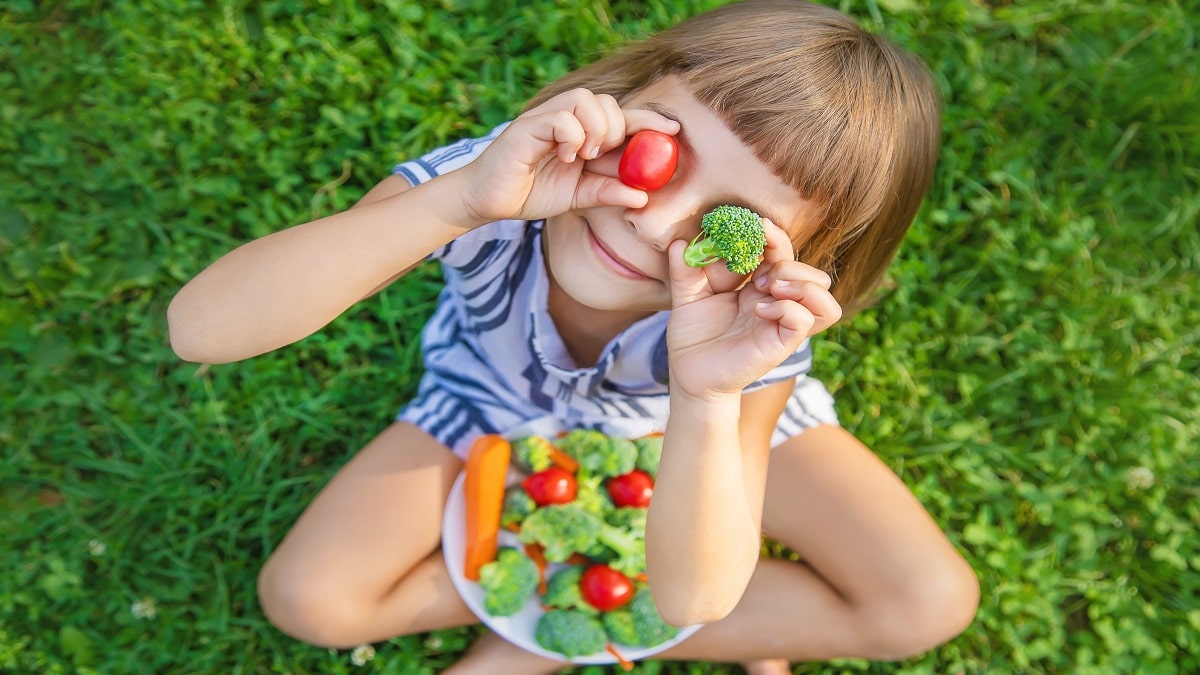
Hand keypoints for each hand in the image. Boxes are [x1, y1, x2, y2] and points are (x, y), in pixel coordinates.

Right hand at [457, 88, 678, 224]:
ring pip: (586, 100)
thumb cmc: (532, 193)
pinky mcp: (528, 126)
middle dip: (616, 129)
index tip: (673, 131)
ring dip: (594, 129)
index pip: (622, 117)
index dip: (649, 121)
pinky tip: (565, 156)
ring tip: (582, 155)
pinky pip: (561, 117)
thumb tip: (642, 198)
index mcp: (583, 133)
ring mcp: (547, 118)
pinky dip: (570, 136)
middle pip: (608, 102)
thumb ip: (608, 193)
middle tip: (602, 155)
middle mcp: (567, 119)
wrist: (489, 200)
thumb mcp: (578, 198)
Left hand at [665, 218, 842, 401]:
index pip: (781, 253)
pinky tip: (760, 309)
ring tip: (768, 286)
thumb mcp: (685, 297)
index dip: (773, 236)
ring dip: (799, 280)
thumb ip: (685, 270)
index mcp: (757, 285)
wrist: (689, 375)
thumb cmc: (693, 337)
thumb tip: (679, 242)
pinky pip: (805, 319)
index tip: (756, 225)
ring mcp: (782, 322)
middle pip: (808, 269)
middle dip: (785, 259)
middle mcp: (776, 301)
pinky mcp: (781, 343)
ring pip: (822, 291)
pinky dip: (788, 307)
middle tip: (755, 272)